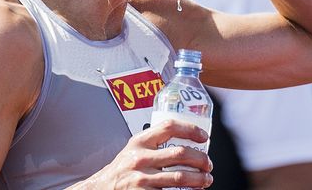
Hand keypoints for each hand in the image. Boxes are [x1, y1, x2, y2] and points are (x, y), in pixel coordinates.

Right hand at [75, 120, 212, 188]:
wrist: (103, 188)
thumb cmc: (123, 167)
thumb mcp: (134, 148)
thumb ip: (154, 142)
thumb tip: (187, 139)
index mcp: (140, 141)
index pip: (169, 127)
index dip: (190, 130)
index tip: (203, 137)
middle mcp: (140, 158)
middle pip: (180, 154)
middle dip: (201, 159)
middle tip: (208, 164)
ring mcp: (142, 179)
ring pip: (179, 177)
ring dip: (199, 179)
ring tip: (206, 179)